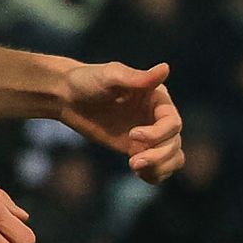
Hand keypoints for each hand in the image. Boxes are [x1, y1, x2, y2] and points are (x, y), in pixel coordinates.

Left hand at [59, 59, 183, 182]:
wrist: (67, 96)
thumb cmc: (88, 80)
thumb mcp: (111, 76)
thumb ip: (138, 77)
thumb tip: (165, 68)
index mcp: (158, 99)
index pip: (173, 123)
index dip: (158, 134)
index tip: (132, 135)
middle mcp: (157, 117)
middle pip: (175, 143)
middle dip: (159, 156)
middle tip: (133, 162)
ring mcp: (149, 135)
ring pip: (172, 157)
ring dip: (161, 167)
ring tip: (136, 168)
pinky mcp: (137, 149)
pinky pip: (158, 167)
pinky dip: (155, 174)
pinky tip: (138, 173)